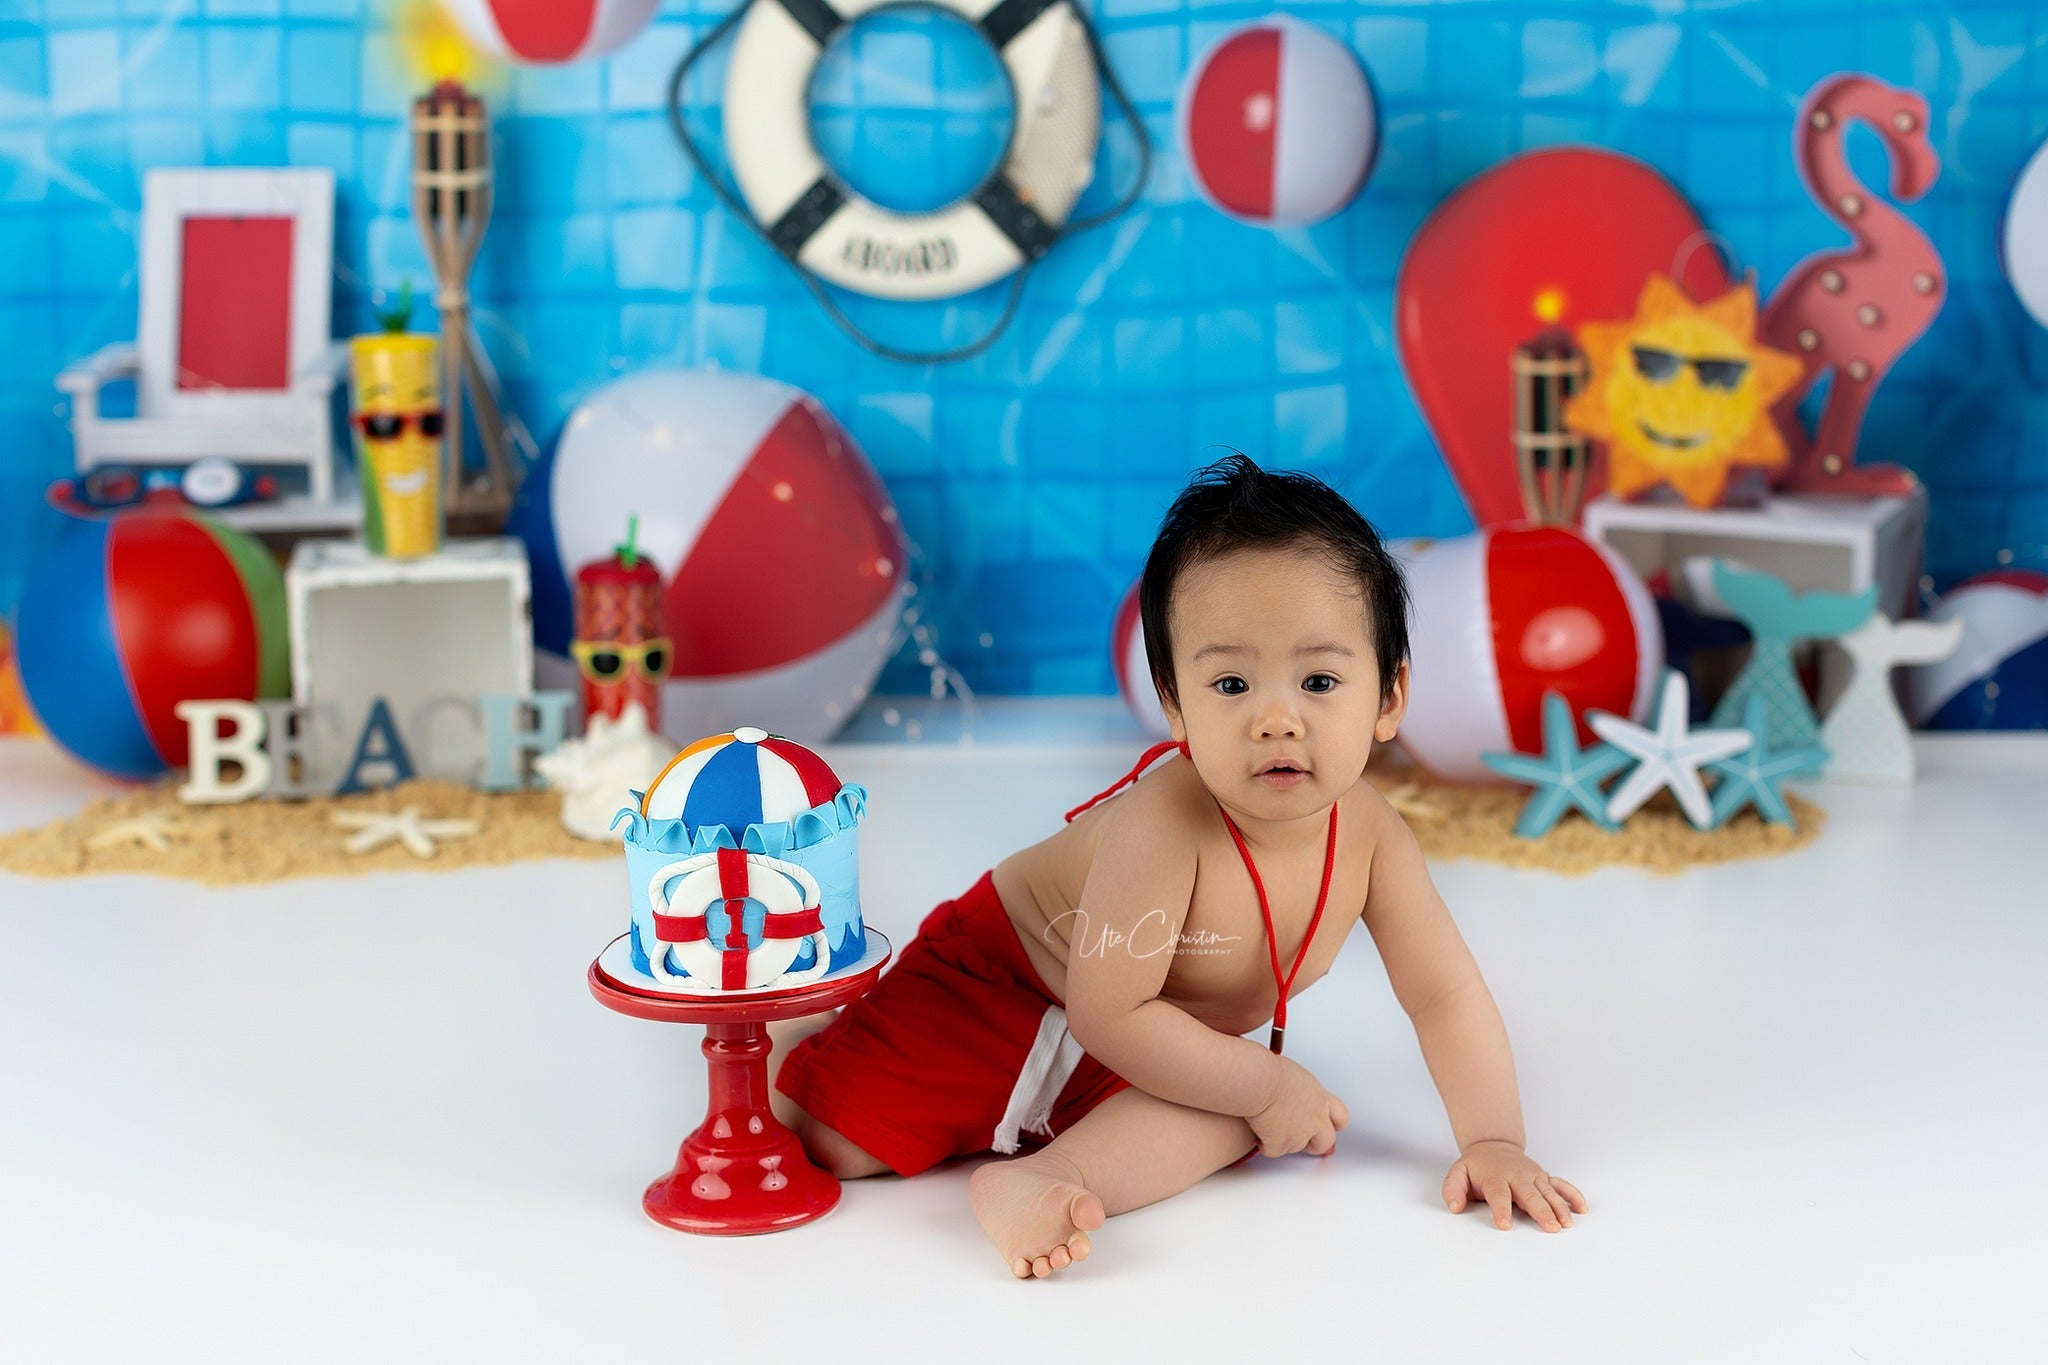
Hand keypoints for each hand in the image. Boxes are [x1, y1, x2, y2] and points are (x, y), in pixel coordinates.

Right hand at [1247, 1055, 1349, 1157]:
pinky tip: (1258, 1131)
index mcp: (1321, 1099)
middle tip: (1298, 1136)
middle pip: (1325, 1141)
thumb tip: (1294, 1097)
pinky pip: (1273, 1150)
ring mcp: (1299, 1134)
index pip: (1340, 1117)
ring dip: (1283, 1140)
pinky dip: (1265, 1144)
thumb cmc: (1272, 1071)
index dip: (1333, 1124)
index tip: (1326, 1125)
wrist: (1260, 1081)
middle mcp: (1315, 1119)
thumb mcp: (1297, 1077)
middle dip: (1314, 1143)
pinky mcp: (1281, 1143)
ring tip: (1268, 1124)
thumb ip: (1303, 1092)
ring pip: (1295, 1147)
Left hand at [1442, 1140, 1585, 1232]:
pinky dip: (1572, 1195)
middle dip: (1541, 1212)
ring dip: (1559, 1207)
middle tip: (1551, 1227)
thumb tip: (1455, 1207)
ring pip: (1549, 1192)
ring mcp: (1534, 1177)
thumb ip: (1453, 1190)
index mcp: (1496, 1178)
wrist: (1493, 1145)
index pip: (1499, 1195)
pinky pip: (1561, 1185)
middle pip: (1530, 1196)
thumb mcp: (1458, 1173)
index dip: (1501, 1210)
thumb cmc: (1477, 1166)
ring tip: (1566, 1223)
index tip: (1505, 1225)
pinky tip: (1581, 1208)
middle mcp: (1518, 1177)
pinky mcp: (1544, 1178)